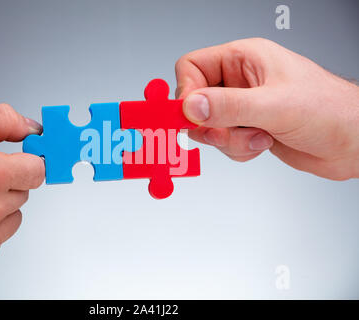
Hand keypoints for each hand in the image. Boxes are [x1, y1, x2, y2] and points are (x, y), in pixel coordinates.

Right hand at [176, 38, 358, 179]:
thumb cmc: (330, 110)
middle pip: (196, 101)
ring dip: (229, 140)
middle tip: (226, 133)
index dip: (186, 91)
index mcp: (244, 59)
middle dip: (211, 124)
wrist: (352, 142)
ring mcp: (243, 106)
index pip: (192, 66)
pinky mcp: (248, 128)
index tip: (191, 116)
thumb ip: (229, 106)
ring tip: (258, 137)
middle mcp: (240, 81)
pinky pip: (224, 142)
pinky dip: (239, 149)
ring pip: (209, 126)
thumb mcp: (275, 106)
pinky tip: (264, 143)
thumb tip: (191, 107)